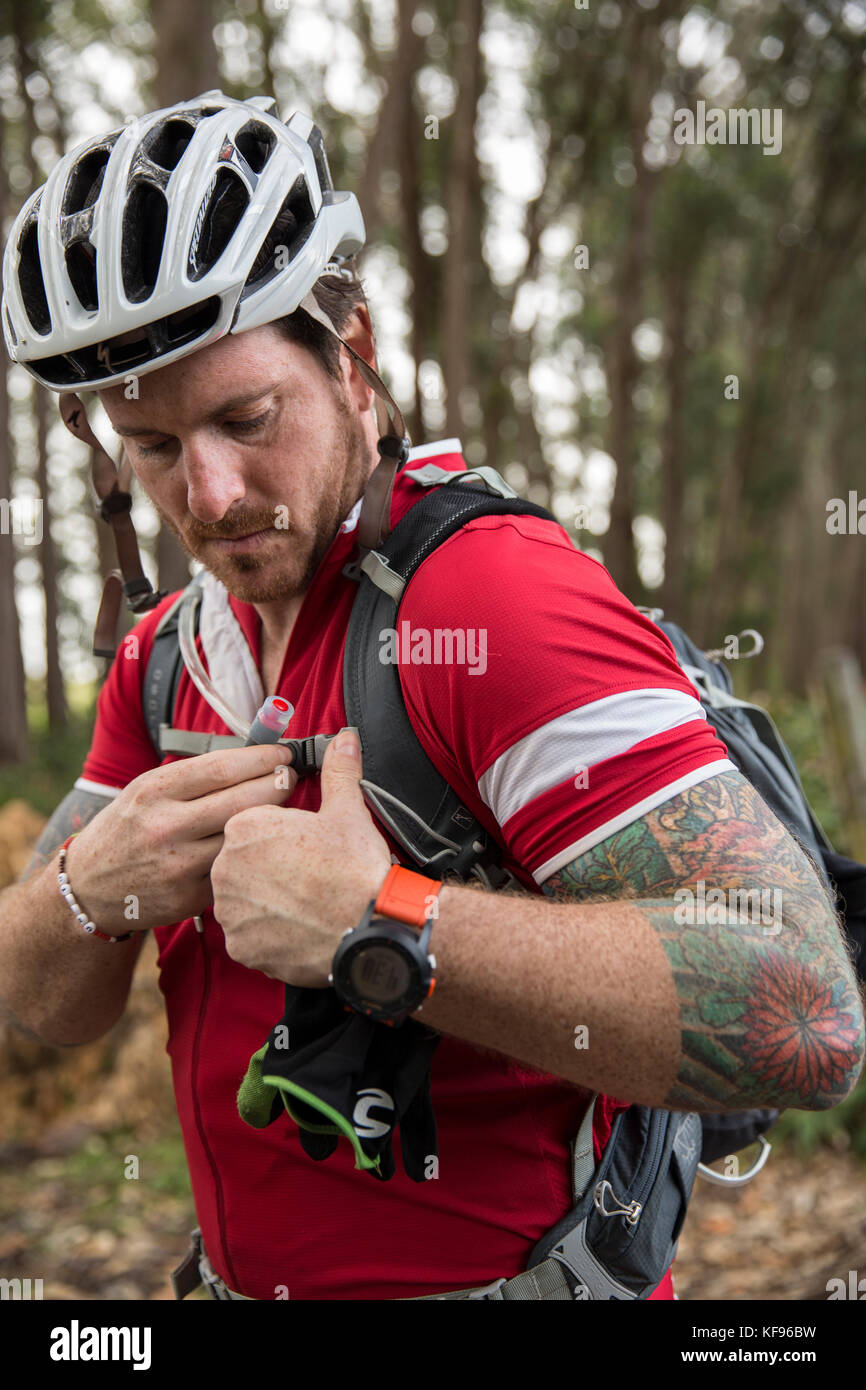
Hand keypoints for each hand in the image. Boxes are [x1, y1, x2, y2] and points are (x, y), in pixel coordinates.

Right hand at [65, 745, 297, 932]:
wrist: (89, 887)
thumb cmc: (129, 828)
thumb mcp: (146, 790)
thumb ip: (194, 777)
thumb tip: (255, 756)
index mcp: (154, 791)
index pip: (223, 768)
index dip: (262, 758)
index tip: (283, 753)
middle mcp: (164, 826)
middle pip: (242, 800)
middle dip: (277, 784)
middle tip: (291, 777)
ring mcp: (177, 865)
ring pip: (242, 837)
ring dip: (271, 820)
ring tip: (284, 809)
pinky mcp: (189, 897)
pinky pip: (232, 868)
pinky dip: (248, 854)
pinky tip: (260, 845)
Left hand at [211, 729, 392, 985]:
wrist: (367, 930)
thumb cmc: (355, 868)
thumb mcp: (348, 811)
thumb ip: (339, 772)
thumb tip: (345, 738)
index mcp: (245, 828)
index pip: (251, 827)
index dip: (280, 836)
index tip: (304, 846)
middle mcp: (225, 867)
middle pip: (241, 863)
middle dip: (269, 869)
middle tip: (306, 875)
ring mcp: (230, 910)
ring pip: (242, 900)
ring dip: (265, 901)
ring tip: (302, 902)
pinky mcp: (239, 946)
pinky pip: (247, 935)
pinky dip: (267, 933)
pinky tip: (296, 927)